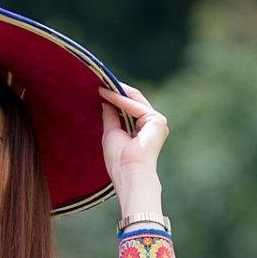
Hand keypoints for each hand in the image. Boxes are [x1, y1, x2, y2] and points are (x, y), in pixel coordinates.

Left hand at [99, 84, 167, 212]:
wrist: (129, 173)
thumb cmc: (119, 161)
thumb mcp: (111, 133)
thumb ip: (111, 117)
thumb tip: (105, 102)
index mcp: (142, 130)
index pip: (129, 109)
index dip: (115, 99)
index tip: (99, 91)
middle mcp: (151, 125)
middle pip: (133, 102)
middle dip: (117, 92)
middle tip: (100, 83)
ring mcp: (156, 122)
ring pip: (135, 101)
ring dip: (117, 92)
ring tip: (101, 86)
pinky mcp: (157, 121)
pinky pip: (135, 106)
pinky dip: (120, 99)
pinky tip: (107, 94)